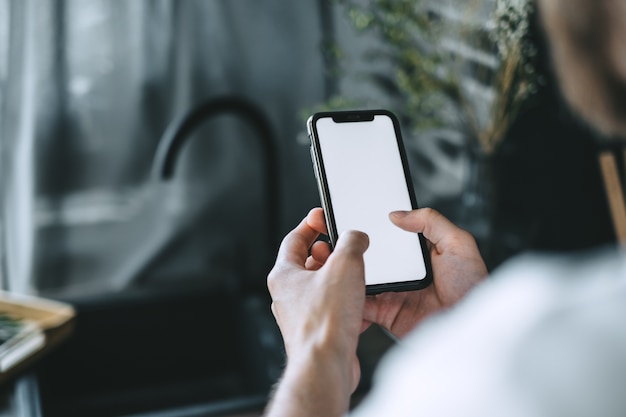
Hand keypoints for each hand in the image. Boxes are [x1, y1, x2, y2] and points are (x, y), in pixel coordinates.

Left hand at [267, 210, 368, 396]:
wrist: (326, 366)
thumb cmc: (325, 322)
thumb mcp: (345, 264)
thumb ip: (351, 242)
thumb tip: (356, 237)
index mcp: (284, 275)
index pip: (294, 239)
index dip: (311, 224)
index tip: (324, 217)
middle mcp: (288, 295)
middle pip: (309, 262)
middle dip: (331, 253)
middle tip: (348, 248)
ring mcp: (302, 315)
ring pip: (323, 287)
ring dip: (342, 279)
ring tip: (359, 276)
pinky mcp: (318, 332)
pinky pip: (334, 309)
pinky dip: (349, 302)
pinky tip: (364, 304)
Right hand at [305, 207, 486, 339]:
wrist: (469, 328)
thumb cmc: (472, 288)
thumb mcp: (459, 244)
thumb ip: (431, 221)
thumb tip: (398, 214)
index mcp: (419, 253)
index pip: (391, 236)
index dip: (374, 226)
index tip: (356, 216)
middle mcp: (403, 272)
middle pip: (372, 256)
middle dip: (354, 249)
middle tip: (336, 240)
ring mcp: (393, 292)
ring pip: (361, 278)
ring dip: (347, 272)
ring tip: (331, 260)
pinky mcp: (386, 313)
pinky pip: (362, 303)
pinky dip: (350, 296)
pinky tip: (340, 287)